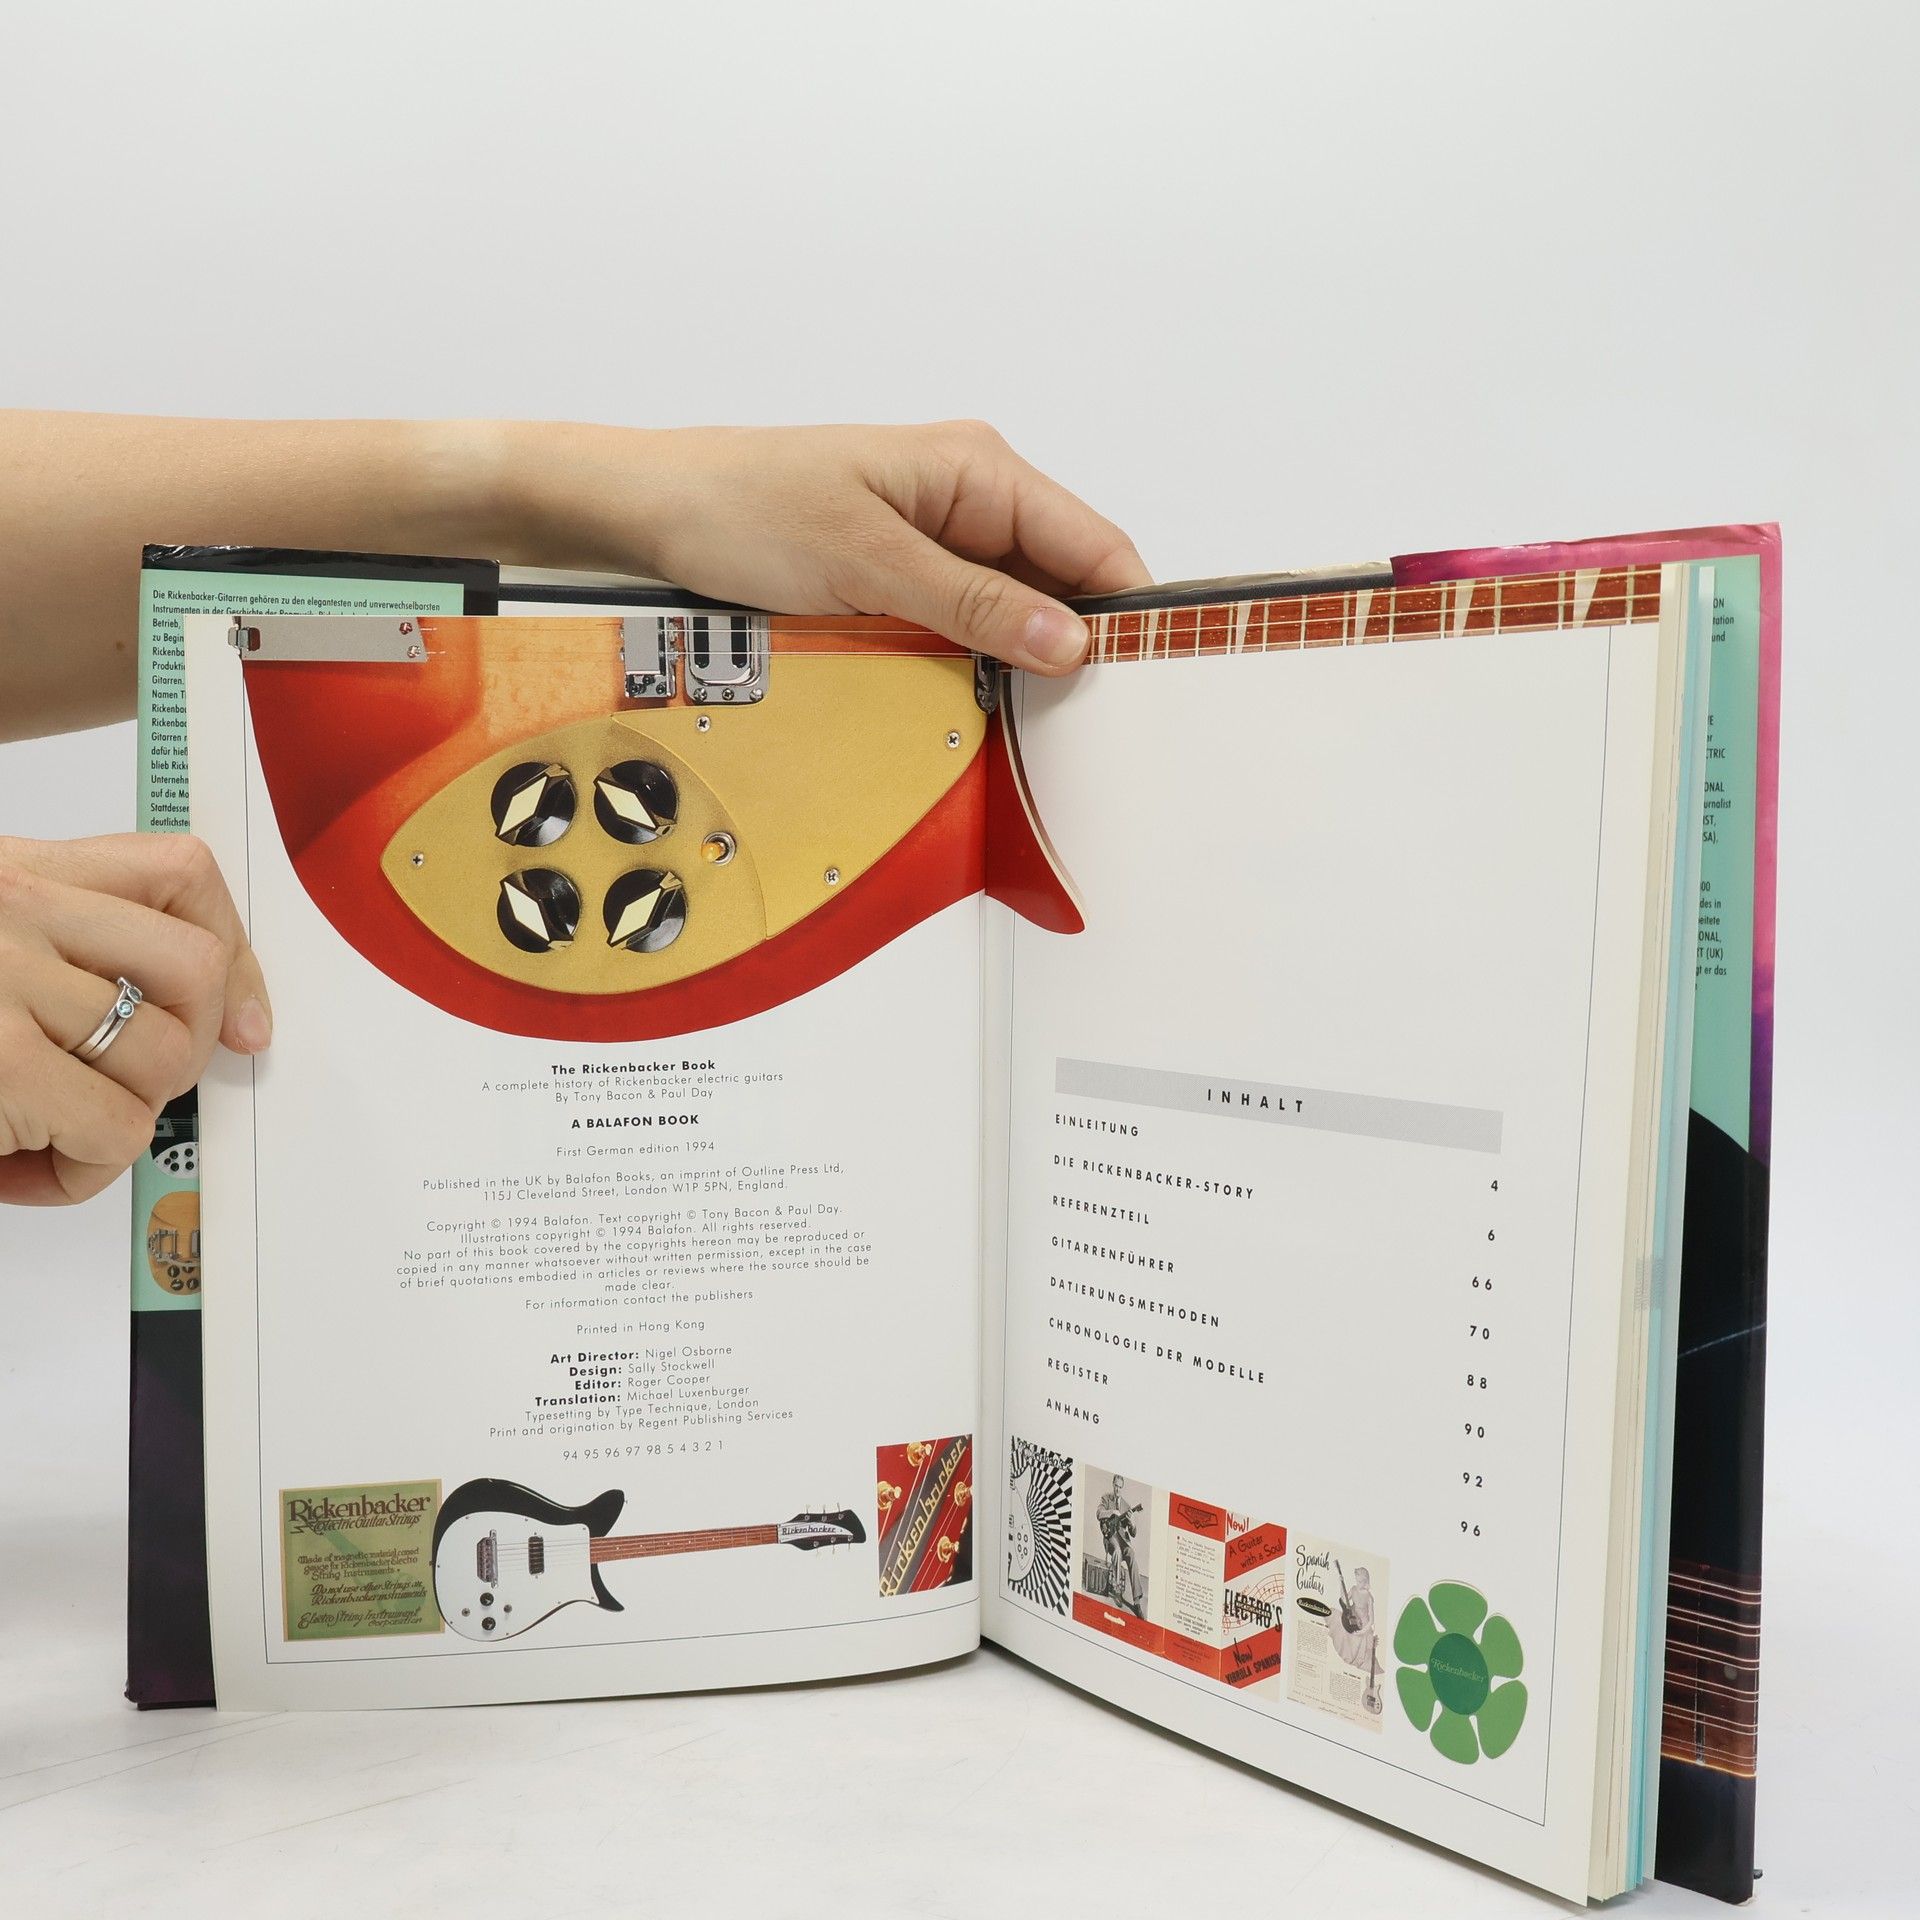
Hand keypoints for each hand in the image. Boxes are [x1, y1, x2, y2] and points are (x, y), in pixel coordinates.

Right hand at [0, 835, 270, 1204]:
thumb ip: (62, 953)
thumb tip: (209, 1018)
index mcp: (8, 869)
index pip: (176, 873)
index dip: (233, 953)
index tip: (244, 1019)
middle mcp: (9, 906)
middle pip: (193, 971)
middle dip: (182, 1048)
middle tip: (121, 1090)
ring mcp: (1, 978)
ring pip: (162, 1056)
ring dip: (117, 1120)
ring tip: (44, 1137)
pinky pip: (114, 1129)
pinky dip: (79, 1172)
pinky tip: (15, 1170)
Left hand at [495, 419, 1152, 673]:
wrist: (650, 513)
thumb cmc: (744, 508)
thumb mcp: (867, 560)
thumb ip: (974, 603)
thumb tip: (1070, 640)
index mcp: (978, 470)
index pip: (1094, 544)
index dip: (1132, 611)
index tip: (1149, 680)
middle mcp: (970, 501)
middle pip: (1064, 583)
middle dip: (1081, 648)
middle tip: (1091, 726)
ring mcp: (938, 543)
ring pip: (1018, 613)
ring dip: (1026, 664)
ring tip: (1040, 724)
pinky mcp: (904, 580)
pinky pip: (968, 628)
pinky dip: (980, 666)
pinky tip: (982, 705)